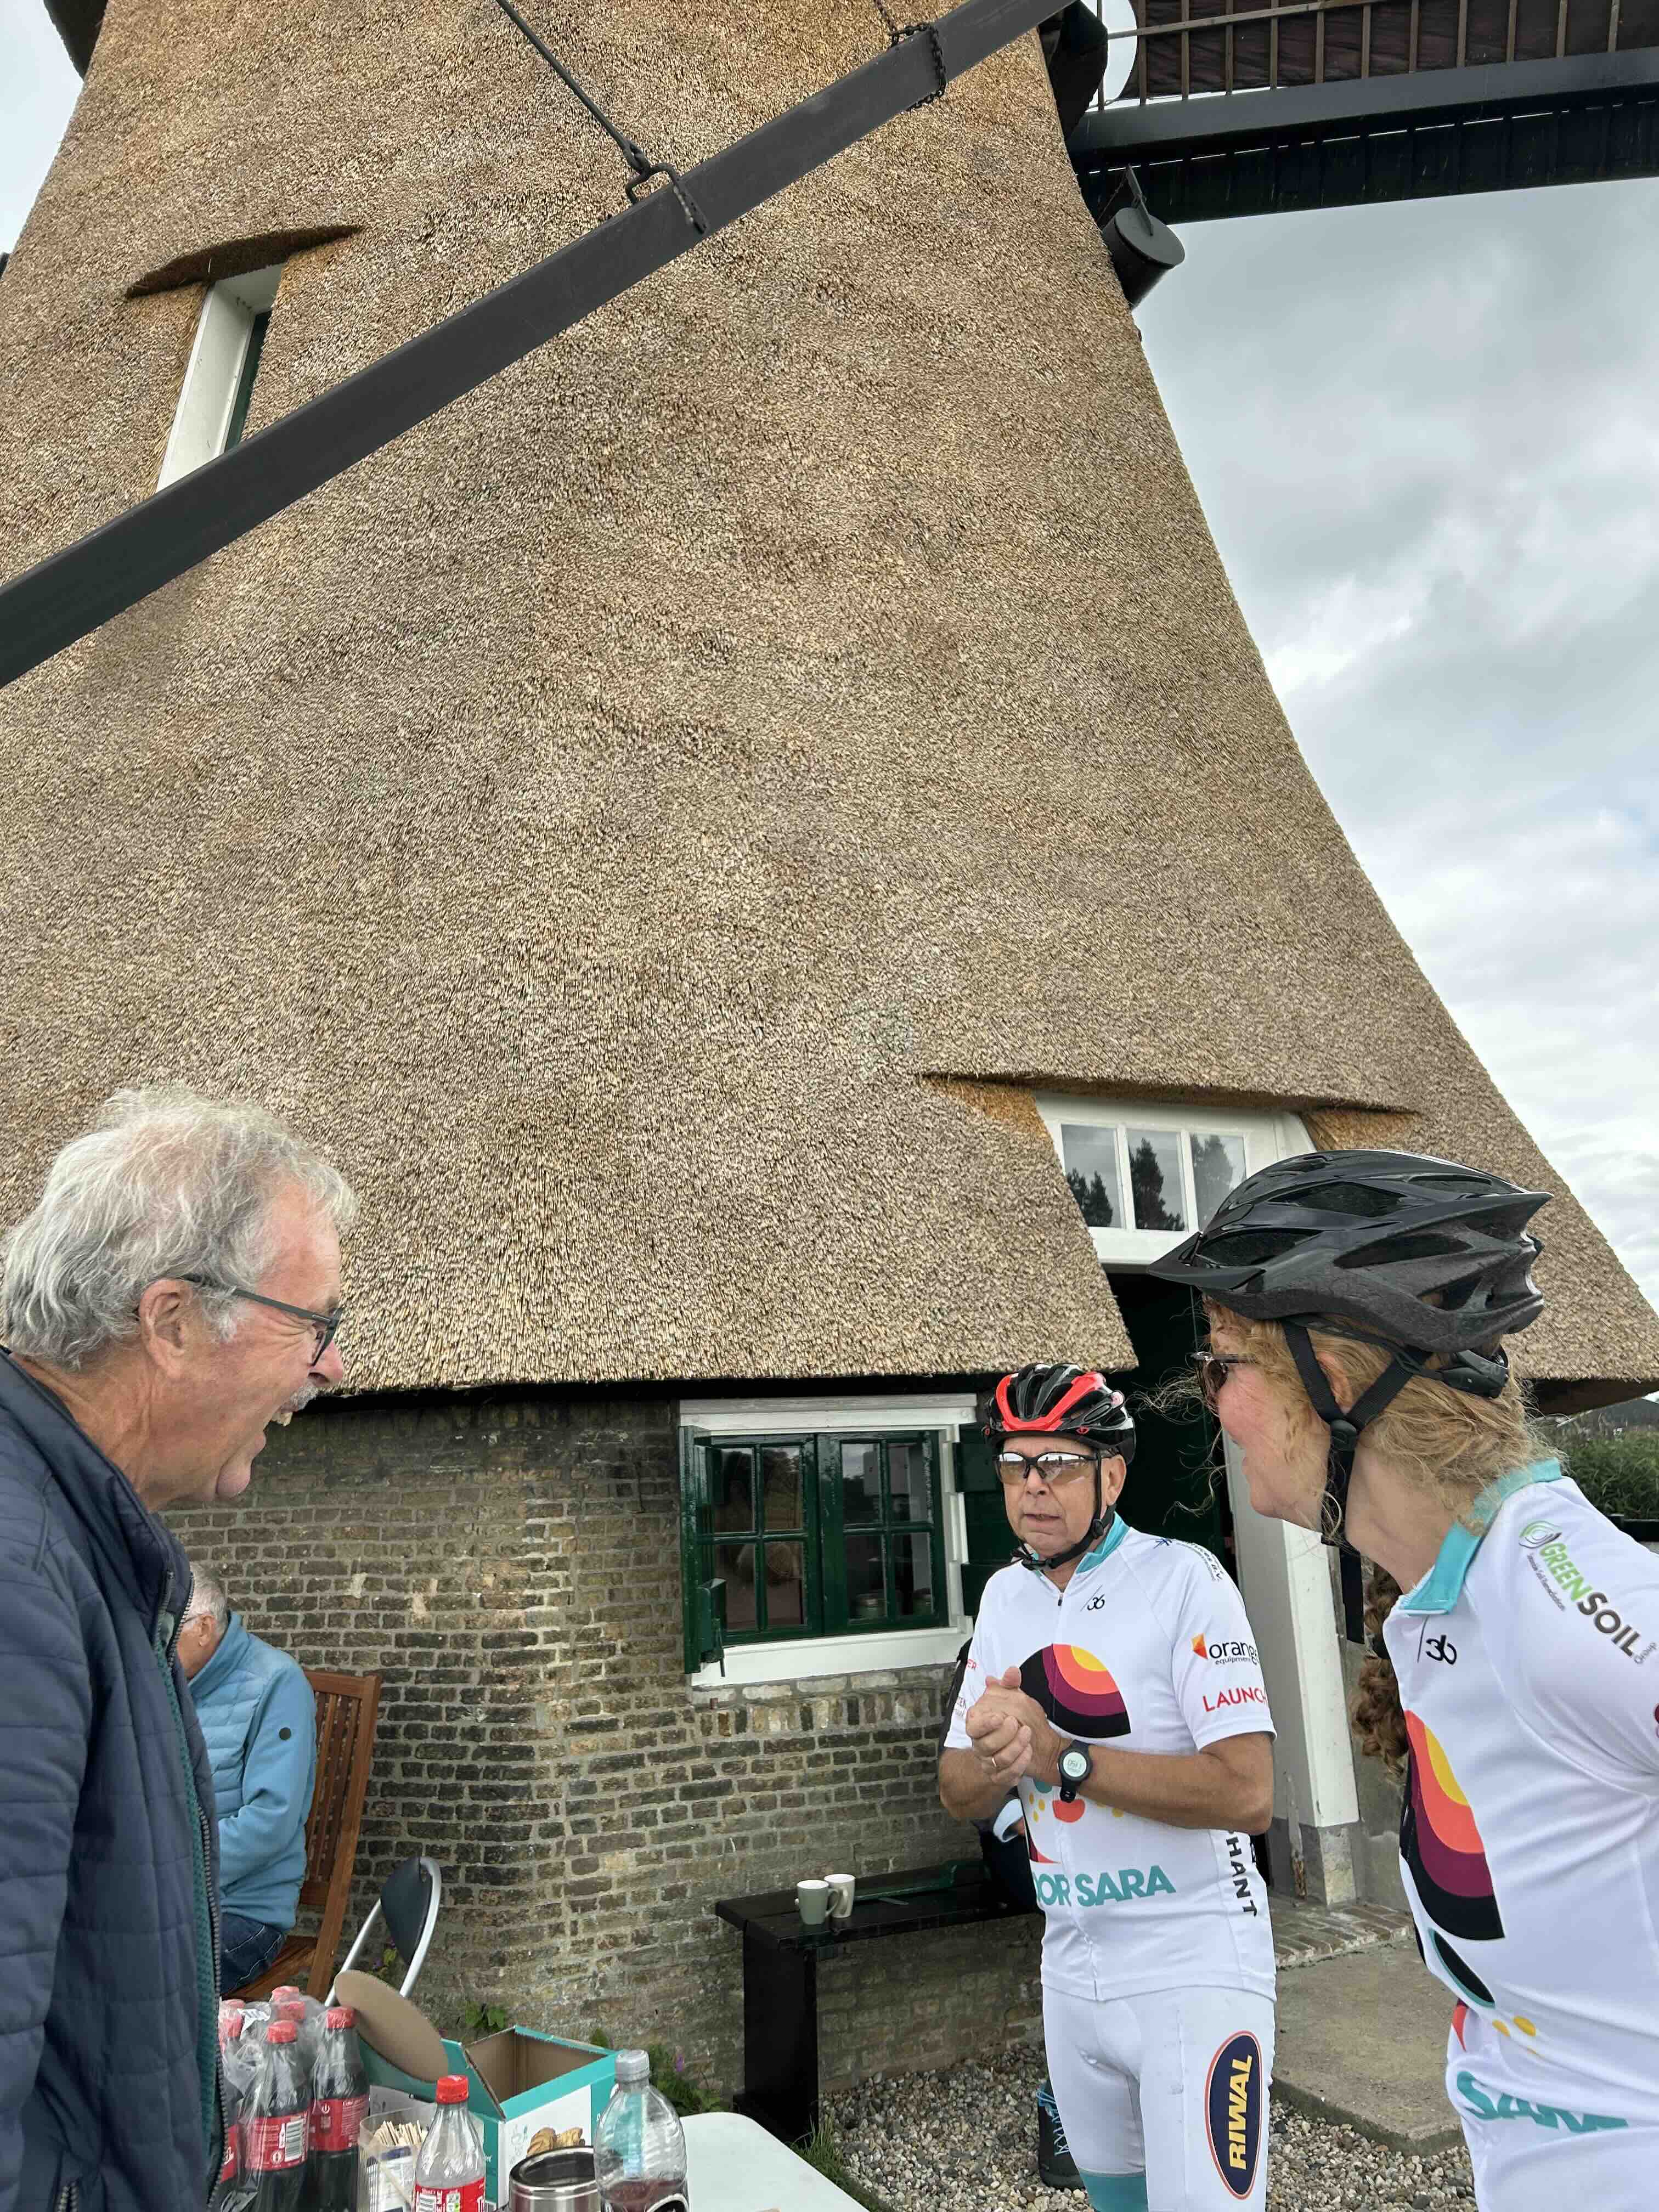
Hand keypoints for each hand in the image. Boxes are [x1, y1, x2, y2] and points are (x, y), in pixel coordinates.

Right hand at [965, 1667, 1063, 1789]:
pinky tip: (1029, 1752)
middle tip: (1020, 1725)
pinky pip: (1007, 1776)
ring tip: (1028, 1735)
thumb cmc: (1020, 1718)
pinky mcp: (999, 1776)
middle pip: (985, 1745)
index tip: (1000, 1717)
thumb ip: (1011, 1685)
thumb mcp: (1016, 1698)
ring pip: (998, 1760)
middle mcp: (979, 1744)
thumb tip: (1012, 1672)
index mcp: (978, 1724)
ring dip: (1016, 1747)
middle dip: (1005, 1735)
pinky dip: (1020, 1764)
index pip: (972, 1726)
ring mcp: (988, 1762)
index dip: (985, 1723)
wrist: (1035, 1742)